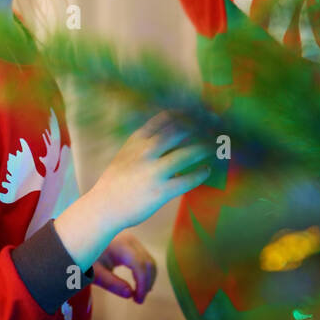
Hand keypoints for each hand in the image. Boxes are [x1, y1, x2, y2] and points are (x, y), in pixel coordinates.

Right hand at [89, 111, 213, 234]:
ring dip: (204, 149)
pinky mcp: (159, 191)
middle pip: (179, 132)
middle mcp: (145, 152)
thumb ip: (146, 142)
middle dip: (200, 126)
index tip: (200, 112)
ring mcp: (152, 172)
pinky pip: (186, 180)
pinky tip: (206, 170)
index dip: (186, 113)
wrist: (103, 207)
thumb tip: (173, 133)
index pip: (165, 117)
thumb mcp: (127, 153)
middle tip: (216, 126)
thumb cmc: (117, 180)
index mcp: (137, 140)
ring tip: (215, 147)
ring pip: (186, 154)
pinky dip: (200, 174)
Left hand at [92, 233, 156, 303]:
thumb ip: (112, 284)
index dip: (142, 285)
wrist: (80, 241)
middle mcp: (130, 240)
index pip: (140, 266)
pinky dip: (145, 272)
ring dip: (148, 278)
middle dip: (147, 283)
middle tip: (138, 300)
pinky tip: (140, 284)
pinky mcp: (132, 243)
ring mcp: (133, 240)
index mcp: (121, 246)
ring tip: (138, 294)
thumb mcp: (96, 273)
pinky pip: (144, 258)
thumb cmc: (86, 258)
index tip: (138, 300)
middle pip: (148, 263)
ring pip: (148, 261)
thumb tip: (130, 294)